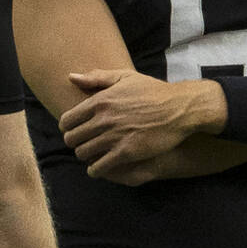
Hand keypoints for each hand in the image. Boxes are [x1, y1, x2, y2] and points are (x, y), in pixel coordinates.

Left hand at [59, 69, 200, 177]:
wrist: (179, 108)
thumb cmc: (152, 91)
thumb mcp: (124, 77)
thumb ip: (96, 77)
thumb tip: (70, 77)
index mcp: (100, 100)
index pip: (68, 120)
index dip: (67, 128)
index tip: (74, 131)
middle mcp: (103, 118)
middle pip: (72, 139)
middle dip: (75, 143)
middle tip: (82, 144)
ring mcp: (114, 136)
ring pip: (83, 153)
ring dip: (85, 156)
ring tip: (91, 155)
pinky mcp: (126, 153)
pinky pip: (99, 167)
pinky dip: (95, 170)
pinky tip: (99, 168)